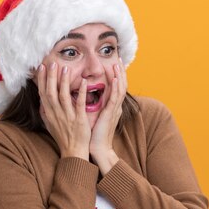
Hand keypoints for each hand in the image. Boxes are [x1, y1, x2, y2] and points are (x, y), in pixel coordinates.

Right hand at [36, 62, 90, 159]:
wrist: (73, 152)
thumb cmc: (63, 137)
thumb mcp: (50, 124)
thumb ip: (46, 112)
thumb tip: (41, 101)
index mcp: (49, 113)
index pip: (42, 93)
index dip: (42, 79)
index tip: (42, 67)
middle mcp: (56, 114)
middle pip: (50, 92)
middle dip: (50, 77)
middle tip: (52, 63)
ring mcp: (67, 116)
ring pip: (63, 96)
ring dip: (63, 81)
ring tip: (66, 68)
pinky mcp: (79, 120)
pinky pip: (79, 104)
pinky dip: (81, 92)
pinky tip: (83, 82)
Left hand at [89, 58, 126, 173]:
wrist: (99, 149)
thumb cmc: (94, 135)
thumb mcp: (96, 117)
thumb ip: (95, 106)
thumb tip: (86, 97)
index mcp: (112, 107)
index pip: (116, 88)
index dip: (116, 76)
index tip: (113, 65)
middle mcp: (116, 107)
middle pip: (121, 85)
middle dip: (120, 72)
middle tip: (118, 60)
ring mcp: (115, 110)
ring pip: (120, 89)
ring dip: (119, 76)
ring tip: (117, 64)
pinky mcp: (111, 114)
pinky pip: (115, 98)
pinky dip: (116, 87)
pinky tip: (114, 79)